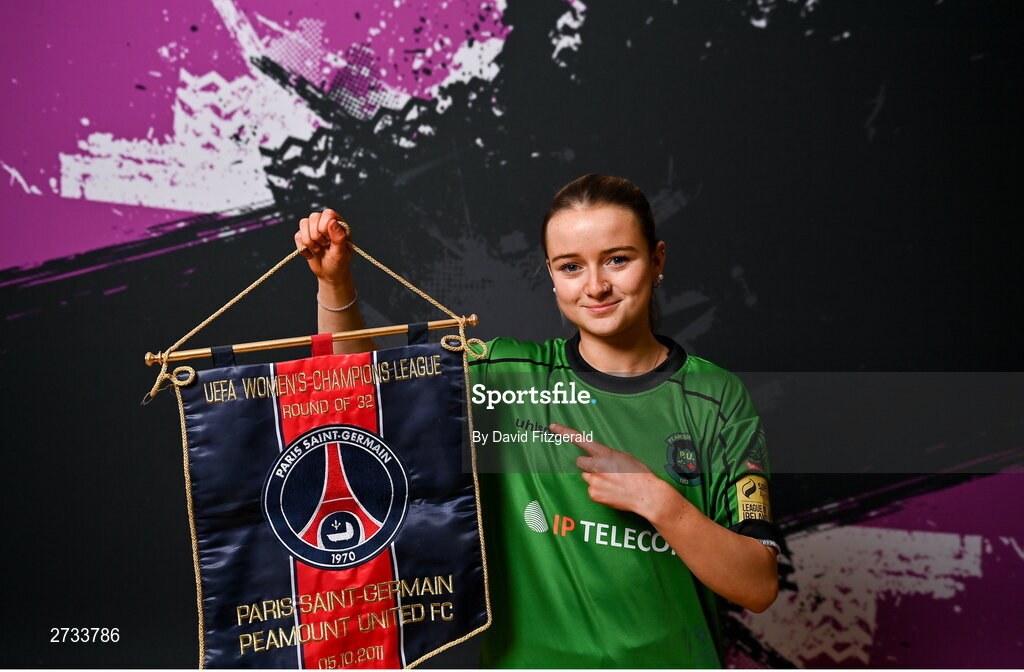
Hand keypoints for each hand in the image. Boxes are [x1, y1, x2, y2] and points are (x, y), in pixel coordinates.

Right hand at [295, 209, 353, 286]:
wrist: (330, 274)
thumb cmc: (339, 262)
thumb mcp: (342, 252)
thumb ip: (339, 237)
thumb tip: (332, 221)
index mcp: (338, 223)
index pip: (328, 213)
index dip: (325, 226)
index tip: (329, 240)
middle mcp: (325, 223)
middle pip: (313, 217)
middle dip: (317, 236)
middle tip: (325, 246)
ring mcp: (313, 228)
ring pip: (303, 223)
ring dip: (309, 241)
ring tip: (318, 250)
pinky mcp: (303, 237)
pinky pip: (297, 236)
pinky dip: (303, 248)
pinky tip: (311, 254)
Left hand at [549, 422, 672, 517]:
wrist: (646, 495)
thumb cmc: (640, 475)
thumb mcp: (625, 457)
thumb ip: (609, 456)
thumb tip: (602, 460)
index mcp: (604, 453)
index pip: (580, 439)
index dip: (565, 432)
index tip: (552, 426)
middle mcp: (596, 466)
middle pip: (580, 462)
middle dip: (588, 465)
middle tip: (603, 470)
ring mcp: (594, 481)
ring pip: (587, 477)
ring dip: (596, 479)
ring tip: (613, 483)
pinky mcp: (594, 495)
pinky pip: (592, 490)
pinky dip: (600, 491)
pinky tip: (612, 492)